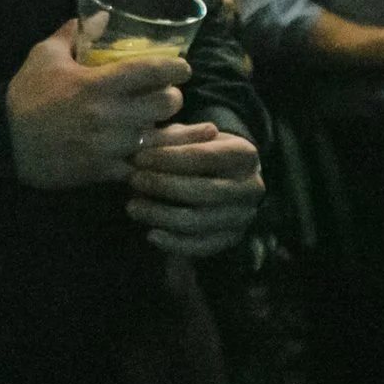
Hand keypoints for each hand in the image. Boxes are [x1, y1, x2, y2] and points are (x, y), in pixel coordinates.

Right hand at [7, 20, 187, 190]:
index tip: (182, 67)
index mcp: (97, 84)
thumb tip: (102, 16)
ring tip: (158, 122)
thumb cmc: (26, 95)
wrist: (3, 141)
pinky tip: (147, 150)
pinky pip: (140, 166)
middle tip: (166, 94)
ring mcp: (109, 146)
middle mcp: (109, 115)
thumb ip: (76, 33)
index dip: (176, 68)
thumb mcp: (45, 55)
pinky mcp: (103, 171)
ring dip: (163, 129)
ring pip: (159, 138)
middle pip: (165, 105)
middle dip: (172, 97)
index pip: (152, 71)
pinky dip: (147, 158)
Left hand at [128, 121, 264, 257]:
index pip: (205, 156)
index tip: (139, 157)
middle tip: (133, 180)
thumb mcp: (188, 136)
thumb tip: (144, 139)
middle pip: (204, 191)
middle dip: (163, 186)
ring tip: (133, 206)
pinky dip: (174, 243)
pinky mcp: (231, 239)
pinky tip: (151, 234)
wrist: (224, 178)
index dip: (169, 158)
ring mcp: (243, 217)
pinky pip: (201, 247)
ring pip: (199, 221)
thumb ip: (168, 137)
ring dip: (161, 215)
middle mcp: (251, 187)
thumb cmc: (200, 151)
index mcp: (245, 155)